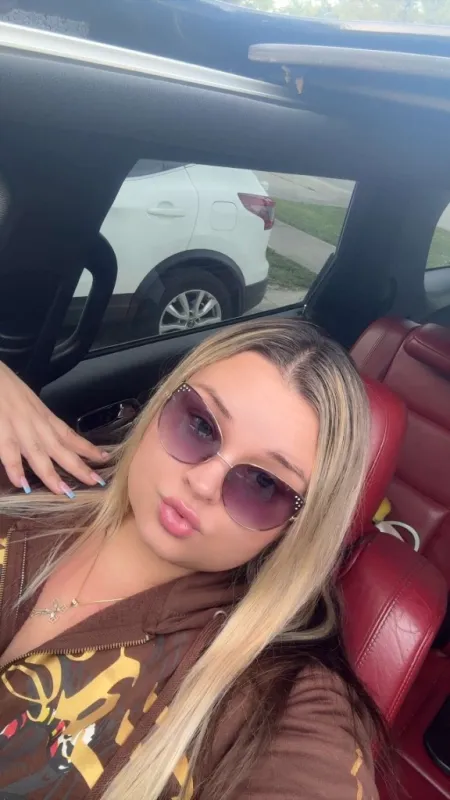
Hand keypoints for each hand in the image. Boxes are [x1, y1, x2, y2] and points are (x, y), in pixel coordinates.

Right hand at [0, 361, 108, 494]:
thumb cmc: (6, 386)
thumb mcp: (28, 403)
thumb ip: (38, 421)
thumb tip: (50, 440)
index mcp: (43, 416)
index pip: (70, 435)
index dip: (87, 448)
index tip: (104, 459)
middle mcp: (35, 423)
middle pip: (60, 448)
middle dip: (77, 466)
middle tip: (95, 482)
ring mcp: (18, 426)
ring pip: (37, 453)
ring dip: (50, 473)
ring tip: (63, 491)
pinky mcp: (0, 428)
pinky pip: (8, 450)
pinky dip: (15, 467)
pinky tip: (22, 484)